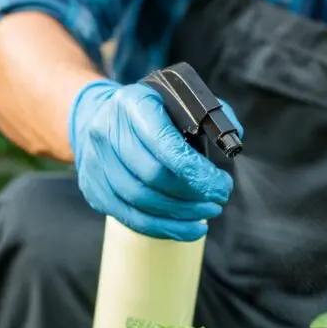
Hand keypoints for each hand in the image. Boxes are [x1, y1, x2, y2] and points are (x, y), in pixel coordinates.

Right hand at [69, 79, 241, 239]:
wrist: (99, 116)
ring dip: (181, 214)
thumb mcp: (178, 99)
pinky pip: (131, 218)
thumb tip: (232, 144)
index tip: (221, 185)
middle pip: (153, 176)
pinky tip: (188, 228)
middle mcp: (107, 131)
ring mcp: (96, 162)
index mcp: (133, 104)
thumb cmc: (150, 112)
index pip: (164, 143)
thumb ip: (211, 116)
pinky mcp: (94, 189)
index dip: (196, 171)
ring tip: (207, 212)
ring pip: (142, 200)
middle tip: (219, 199)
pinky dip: (164, 228)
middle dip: (193, 194)